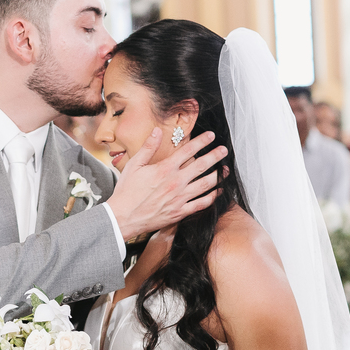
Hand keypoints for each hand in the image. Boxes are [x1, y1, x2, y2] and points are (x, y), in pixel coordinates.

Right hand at [106, 129, 227, 240]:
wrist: (123, 217)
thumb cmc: (127, 191)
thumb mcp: (134, 165)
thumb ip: (148, 147)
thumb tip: (157, 131)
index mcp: (165, 169)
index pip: (188, 150)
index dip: (202, 141)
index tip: (211, 136)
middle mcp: (176, 182)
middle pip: (202, 165)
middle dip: (215, 156)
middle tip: (224, 150)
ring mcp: (180, 198)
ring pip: (206, 185)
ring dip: (218, 175)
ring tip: (225, 170)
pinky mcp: (180, 212)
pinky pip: (201, 204)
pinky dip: (212, 197)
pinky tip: (217, 191)